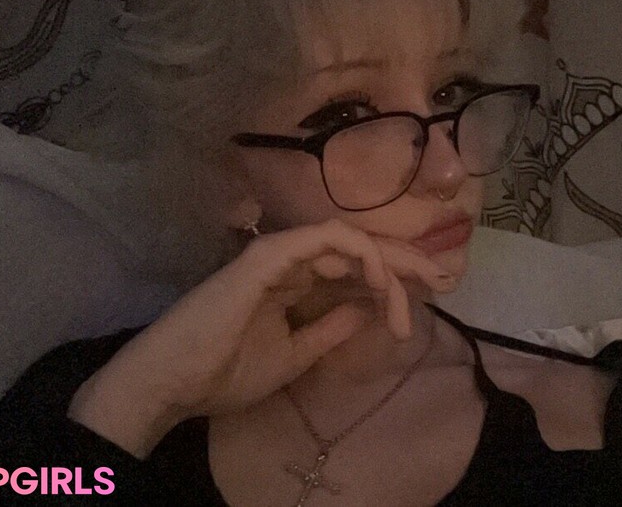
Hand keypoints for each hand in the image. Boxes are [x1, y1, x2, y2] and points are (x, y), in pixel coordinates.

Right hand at [67, 219, 453, 457]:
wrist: (175, 382)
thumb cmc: (224, 373)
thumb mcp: (294, 355)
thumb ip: (329, 329)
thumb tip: (366, 309)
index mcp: (292, 283)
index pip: (351, 267)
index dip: (392, 277)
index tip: (424, 301)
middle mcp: (289, 261)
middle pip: (359, 248)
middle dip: (406, 260)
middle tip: (445, 277)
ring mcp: (278, 254)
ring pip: (350, 240)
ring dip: (389, 264)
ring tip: (419, 290)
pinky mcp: (269, 255)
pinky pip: (326, 239)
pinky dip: (359, 254)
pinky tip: (379, 282)